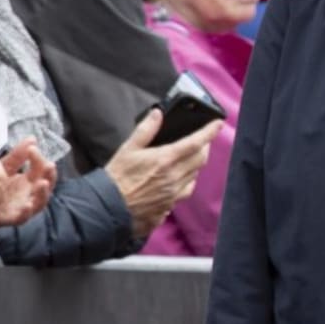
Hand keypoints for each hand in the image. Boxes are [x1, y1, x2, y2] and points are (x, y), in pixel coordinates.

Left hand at [0, 138, 55, 227]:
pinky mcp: (9, 218)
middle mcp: (20, 193)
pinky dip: (26, 212)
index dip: (35, 156)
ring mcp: (16, 206)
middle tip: (47, 164)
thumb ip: (12, 157)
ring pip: (39, 202)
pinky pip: (22, 218)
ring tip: (42, 183)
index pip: (34, 167)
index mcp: (18, 179)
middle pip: (42, 182)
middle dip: (47, 173)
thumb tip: (26, 143)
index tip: (32, 145)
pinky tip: (26, 205)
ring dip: (43, 193)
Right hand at [102, 109, 221, 238]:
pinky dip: (187, 182)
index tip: (218, 124)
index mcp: (165, 160)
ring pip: (195, 175)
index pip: (195, 143)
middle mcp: (174, 177)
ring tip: (189, 157)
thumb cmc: (116, 178)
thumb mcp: (127, 149)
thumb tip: (158, 114)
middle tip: (201, 140)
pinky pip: (186, 191)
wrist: (107, 209)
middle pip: (200, 159)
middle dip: (204, 147)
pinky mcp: (169, 206)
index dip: (209, 132)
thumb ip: (145, 130)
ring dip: (195, 164)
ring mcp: (173, 194)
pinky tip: (180, 179)